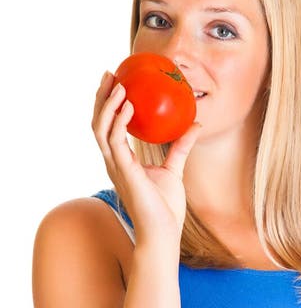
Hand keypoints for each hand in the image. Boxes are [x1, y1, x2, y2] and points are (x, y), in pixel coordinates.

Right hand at [91, 71, 202, 247]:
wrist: (164, 233)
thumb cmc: (166, 208)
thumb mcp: (174, 169)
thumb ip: (180, 146)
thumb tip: (196, 123)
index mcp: (122, 161)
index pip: (108, 127)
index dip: (108, 105)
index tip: (116, 83)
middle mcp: (113, 161)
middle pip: (98, 123)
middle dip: (101, 97)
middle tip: (110, 74)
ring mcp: (116, 166)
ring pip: (101, 128)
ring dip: (107, 104)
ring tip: (119, 84)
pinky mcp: (124, 171)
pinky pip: (116, 140)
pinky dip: (119, 120)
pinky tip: (128, 105)